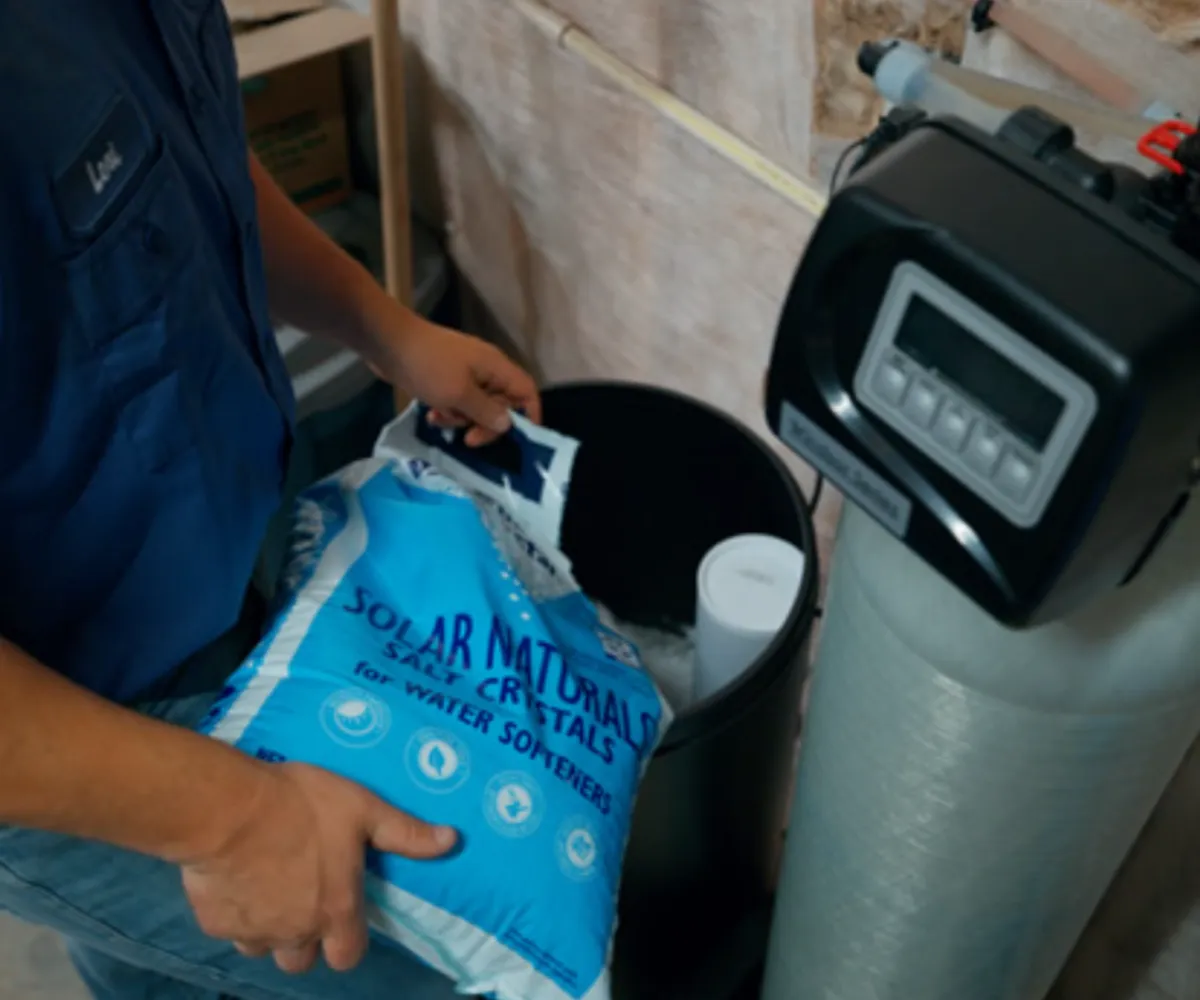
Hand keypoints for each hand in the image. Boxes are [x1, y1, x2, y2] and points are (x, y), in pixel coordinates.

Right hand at [181, 762, 456, 974]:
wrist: (229, 809)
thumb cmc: (303, 806)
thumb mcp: (364, 809)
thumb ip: (405, 833)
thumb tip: (451, 840)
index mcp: (335, 910)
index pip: (348, 956)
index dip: (348, 941)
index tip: (344, 913)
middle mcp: (295, 931)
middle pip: (301, 961)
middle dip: (305, 939)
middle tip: (304, 897)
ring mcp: (252, 930)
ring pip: (262, 946)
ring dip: (268, 926)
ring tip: (269, 885)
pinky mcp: (214, 921)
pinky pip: (228, 927)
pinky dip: (234, 910)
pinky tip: (237, 876)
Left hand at [377, 316, 541, 446]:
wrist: (387, 342)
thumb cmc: (427, 366)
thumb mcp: (458, 394)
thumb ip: (486, 411)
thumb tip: (508, 425)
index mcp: (495, 367)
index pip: (526, 391)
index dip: (529, 414)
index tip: (519, 439)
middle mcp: (486, 370)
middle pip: (502, 404)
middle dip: (486, 424)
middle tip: (469, 440)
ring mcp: (465, 373)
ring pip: (477, 406)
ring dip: (461, 419)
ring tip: (440, 419)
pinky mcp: (446, 378)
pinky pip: (457, 401)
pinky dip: (448, 410)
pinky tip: (431, 415)